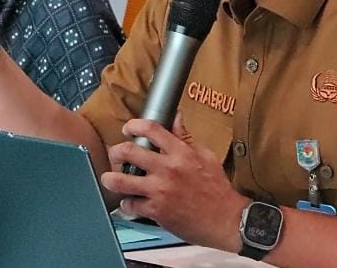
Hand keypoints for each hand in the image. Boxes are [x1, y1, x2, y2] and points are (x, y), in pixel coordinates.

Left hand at [100, 114, 248, 251]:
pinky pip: (130, 205)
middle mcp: (167, 169)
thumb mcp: (204, 155)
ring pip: (122, 181)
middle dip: (116, 152)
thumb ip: (185, 137)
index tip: (127, 129)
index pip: (151, 129)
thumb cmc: (217, 188)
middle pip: (129, 152)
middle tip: (116, 155)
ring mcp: (160, 191)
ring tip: (110, 179)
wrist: (226, 219)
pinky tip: (130, 201)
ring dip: (111, 178)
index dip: (133, 125)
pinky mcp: (156, 211)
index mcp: (180, 153)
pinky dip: (126, 204)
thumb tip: (176, 117)